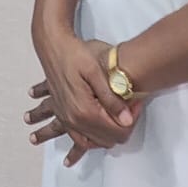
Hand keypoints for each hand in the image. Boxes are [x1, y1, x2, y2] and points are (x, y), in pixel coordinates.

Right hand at [25, 33, 140, 164]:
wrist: (52, 44)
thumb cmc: (74, 53)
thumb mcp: (95, 71)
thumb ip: (112, 99)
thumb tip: (127, 120)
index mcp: (85, 111)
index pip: (117, 132)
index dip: (131, 121)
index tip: (135, 104)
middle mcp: (74, 119)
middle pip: (106, 139)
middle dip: (121, 128)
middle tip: (128, 107)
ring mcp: (65, 117)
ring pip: (90, 142)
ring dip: (104, 136)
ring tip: (112, 121)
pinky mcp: (61, 112)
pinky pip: (75, 136)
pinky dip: (85, 139)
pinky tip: (90, 135)